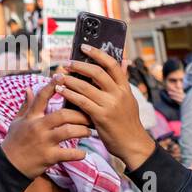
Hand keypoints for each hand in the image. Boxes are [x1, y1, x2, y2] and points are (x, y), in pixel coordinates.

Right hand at [0, 81, 89, 178]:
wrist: (9, 165)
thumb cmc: (14, 141)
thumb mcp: (17, 122)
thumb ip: (26, 106)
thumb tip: (28, 88)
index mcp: (31, 117)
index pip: (42, 96)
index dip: (53, 85)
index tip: (63, 76)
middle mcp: (38, 127)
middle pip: (63, 115)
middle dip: (79, 114)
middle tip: (89, 116)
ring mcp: (44, 142)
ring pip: (69, 131)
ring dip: (83, 131)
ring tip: (89, 132)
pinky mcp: (49, 157)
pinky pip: (69, 153)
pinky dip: (79, 153)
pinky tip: (83, 152)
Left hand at [56, 44, 155, 168]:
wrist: (133, 145)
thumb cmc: (127, 121)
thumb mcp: (129, 99)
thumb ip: (122, 81)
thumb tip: (124, 60)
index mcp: (125, 88)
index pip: (113, 65)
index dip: (98, 54)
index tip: (84, 47)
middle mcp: (119, 94)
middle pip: (97, 73)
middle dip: (79, 66)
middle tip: (67, 63)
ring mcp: (110, 105)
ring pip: (86, 87)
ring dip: (69, 80)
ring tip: (59, 76)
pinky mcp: (101, 117)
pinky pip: (81, 101)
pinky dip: (69, 94)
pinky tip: (61, 90)